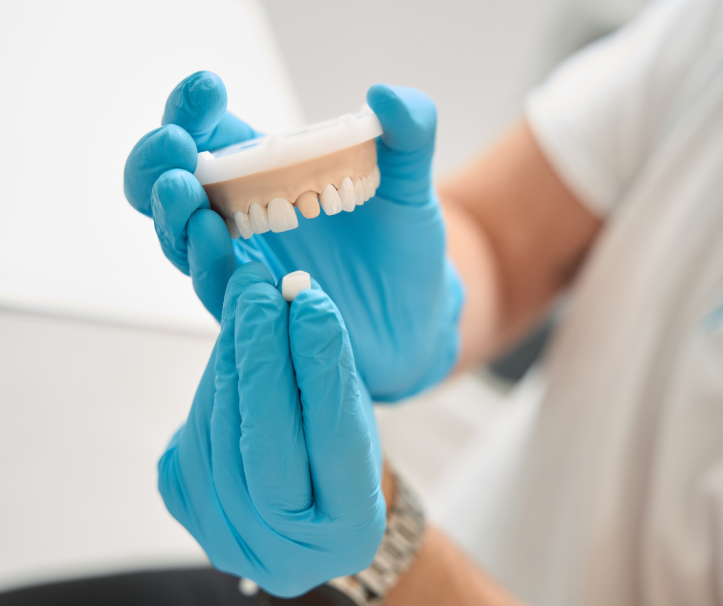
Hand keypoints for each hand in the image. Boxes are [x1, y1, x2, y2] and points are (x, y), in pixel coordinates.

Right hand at [124, 72, 463, 400]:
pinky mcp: (255, 309)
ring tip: (183, 189)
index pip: (211, 133)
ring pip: (180, 237)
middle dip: (158, 162)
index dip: (194, 109)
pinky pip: (217, 288)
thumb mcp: (411, 183)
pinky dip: (208, 263)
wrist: (418, 315)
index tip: (209, 88)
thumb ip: (410, 132)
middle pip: (170, 184)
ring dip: (173, 212)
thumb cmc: (404, 244)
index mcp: (267, 171)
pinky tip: (213, 238)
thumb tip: (385, 94)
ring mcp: (243, 263)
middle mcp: (241, 215)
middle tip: (175, 145)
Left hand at [158, 262, 385, 596]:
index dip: (322, 370)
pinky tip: (231, 342)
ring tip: (247, 299)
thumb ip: (329, 372)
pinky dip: (214, 380)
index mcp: (349, 533)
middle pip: (264, 447)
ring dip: (231, 358)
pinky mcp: (188, 509)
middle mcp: (285, 552)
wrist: (309, 509)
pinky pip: (194, 434)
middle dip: (261, 359)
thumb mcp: (356, 420)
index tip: (314, 306)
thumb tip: (295, 300)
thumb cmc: (343, 456)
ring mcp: (229, 537)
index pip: (334, 443)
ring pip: (219, 434)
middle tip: (262, 292)